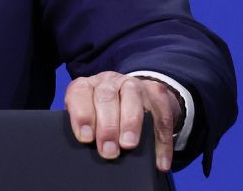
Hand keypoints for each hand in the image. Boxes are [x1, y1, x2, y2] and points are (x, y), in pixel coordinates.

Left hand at [65, 72, 180, 171]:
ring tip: (128, 146)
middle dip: (107, 126)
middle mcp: (110, 81)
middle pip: (106, 96)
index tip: (86, 138)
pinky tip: (160, 161)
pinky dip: (162, 141)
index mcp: (88, 86)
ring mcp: (135, 85)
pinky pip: (162, 116)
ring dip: (131, 123)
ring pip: (133, 98)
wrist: (138, 98)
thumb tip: (89, 149)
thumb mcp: (91, 117)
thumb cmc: (104, 115)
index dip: (82, 115)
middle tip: (108, 151)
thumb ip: (87, 128)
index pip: (80, 92)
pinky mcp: (158, 94)